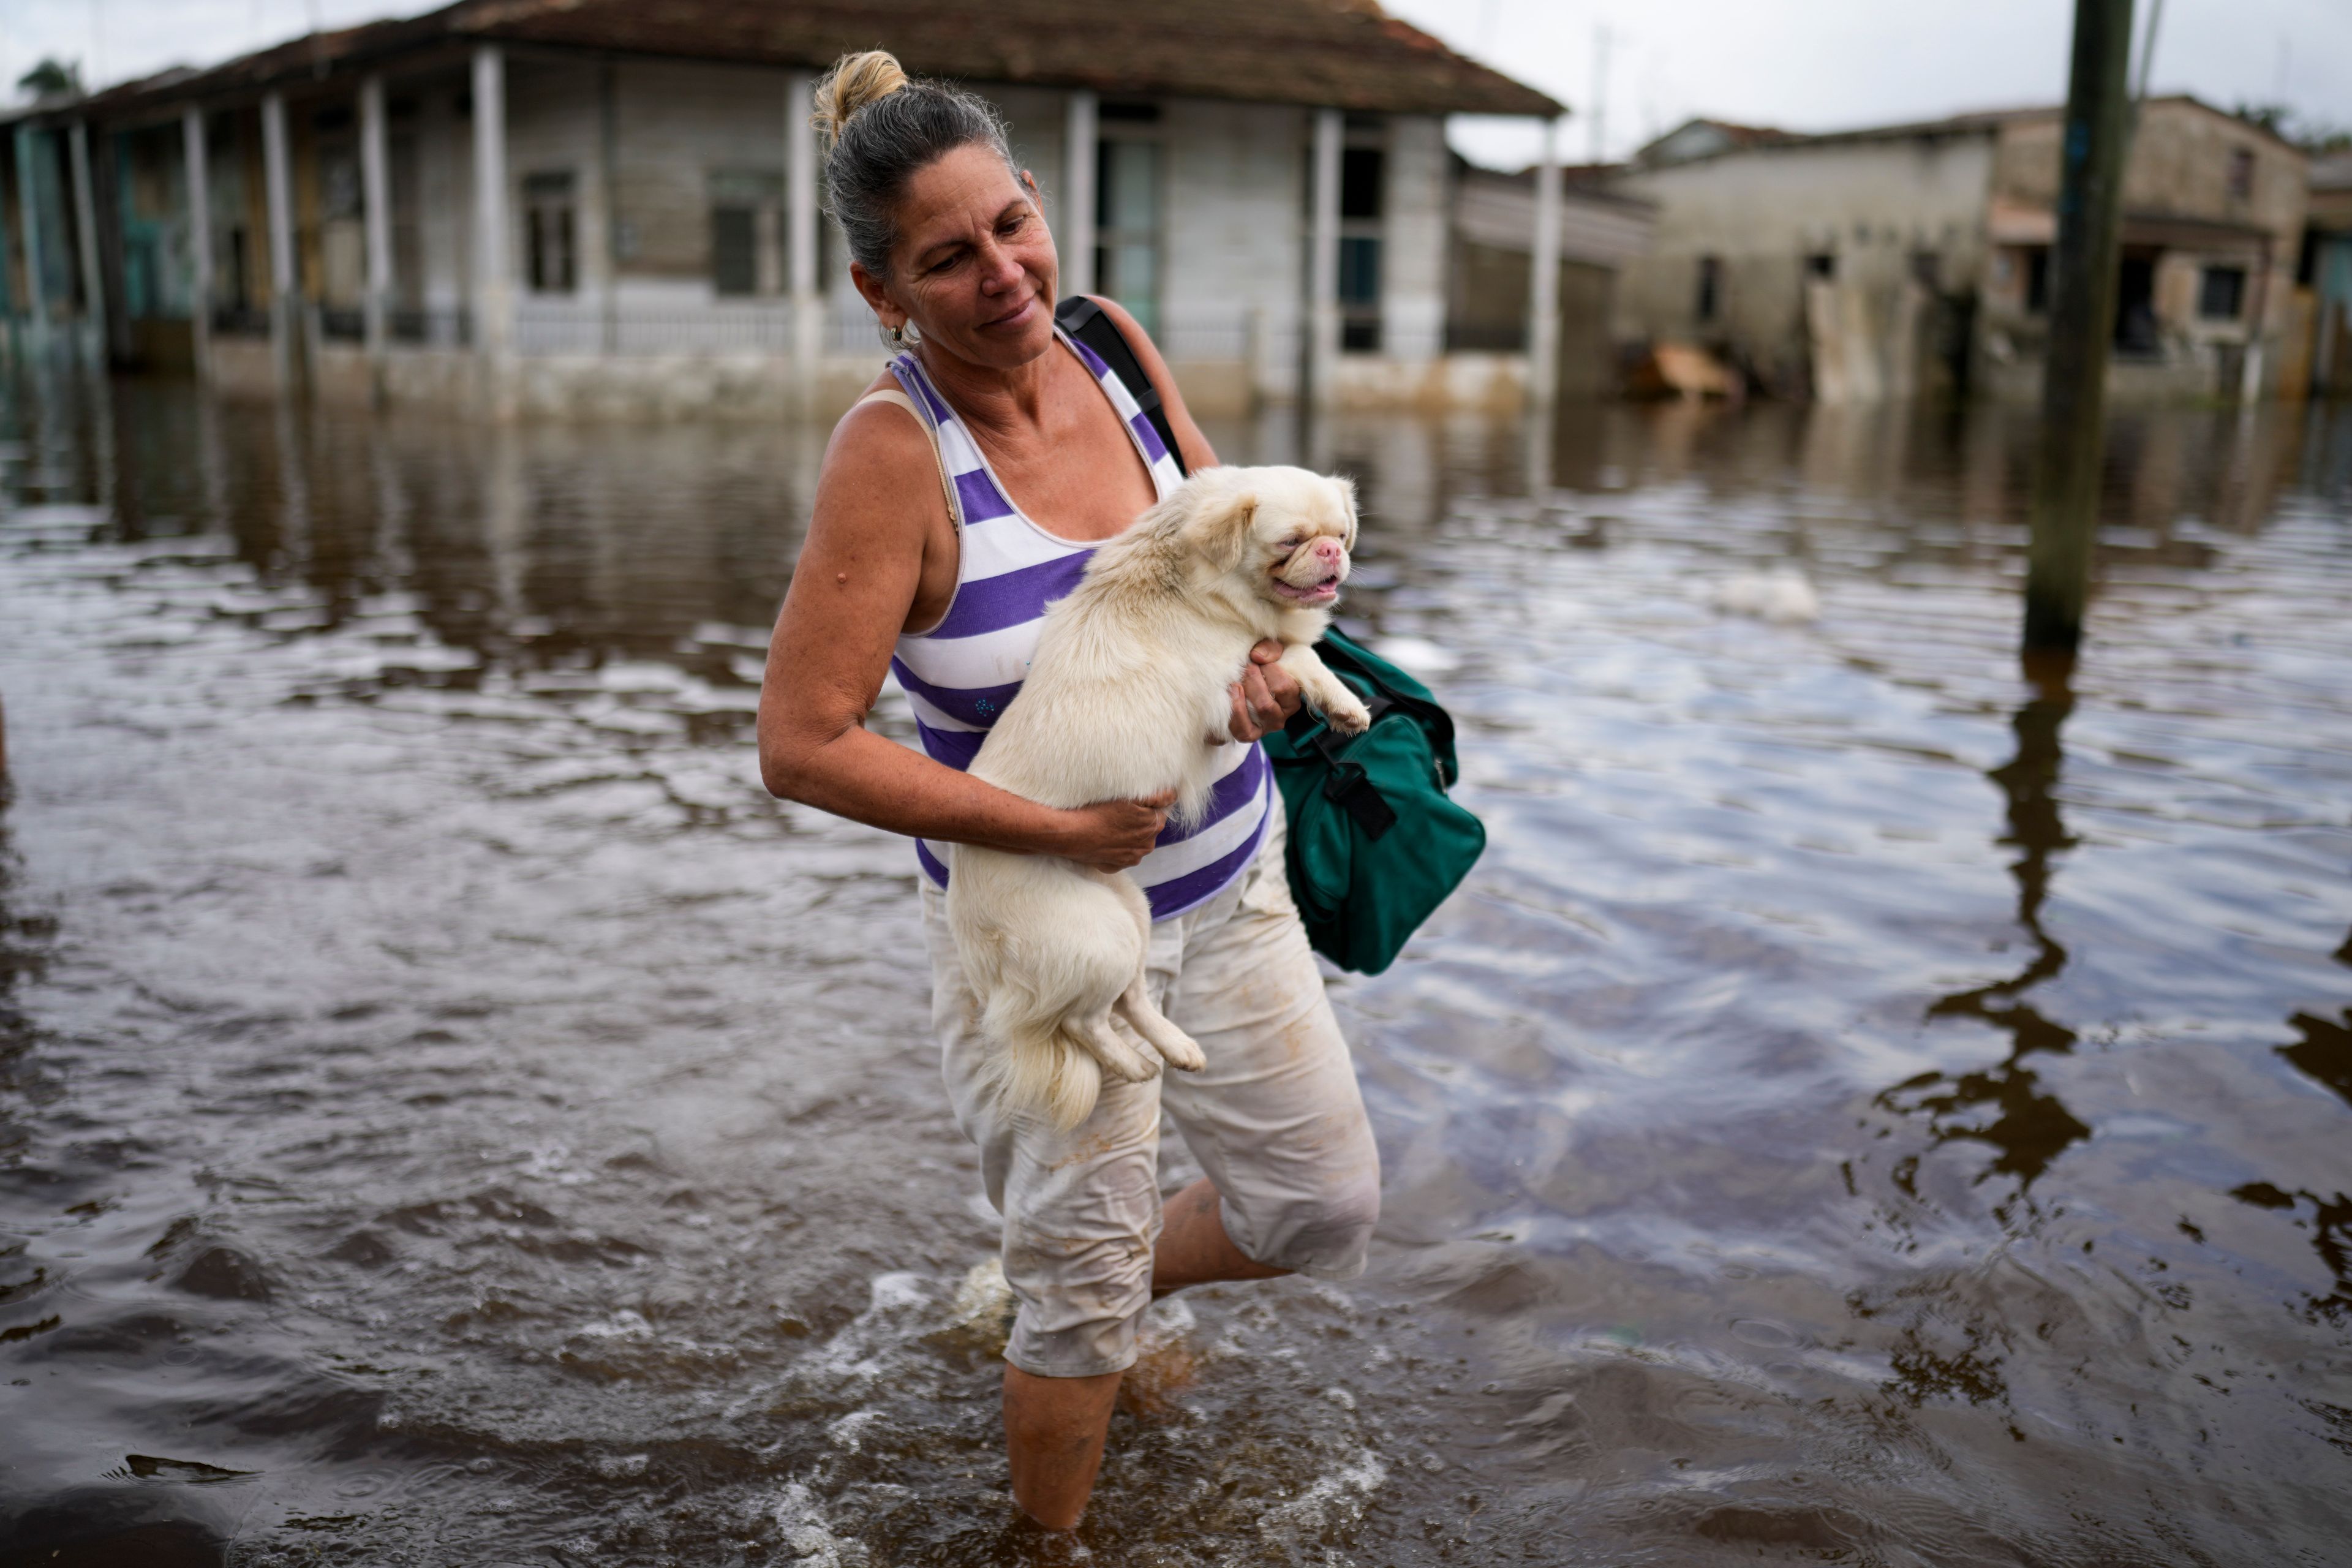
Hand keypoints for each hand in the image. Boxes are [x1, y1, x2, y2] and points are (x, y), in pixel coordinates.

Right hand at [1055, 790, 1176, 871]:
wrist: (1071, 833)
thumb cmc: (1098, 810)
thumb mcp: (1129, 797)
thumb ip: (1156, 796)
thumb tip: (1172, 795)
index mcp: (1152, 824)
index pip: (1162, 810)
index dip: (1151, 804)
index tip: (1137, 802)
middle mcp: (1147, 844)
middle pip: (1150, 827)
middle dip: (1142, 819)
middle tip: (1121, 812)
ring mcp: (1133, 857)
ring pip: (1138, 842)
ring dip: (1131, 834)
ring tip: (1112, 825)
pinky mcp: (1118, 865)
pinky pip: (1124, 854)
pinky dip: (1119, 847)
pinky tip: (1106, 838)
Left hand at [1222, 640, 1300, 743]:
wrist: (1247, 680)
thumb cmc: (1264, 665)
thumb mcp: (1274, 652)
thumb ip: (1270, 649)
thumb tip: (1256, 656)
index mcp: (1292, 699)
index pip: (1284, 687)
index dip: (1270, 670)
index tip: (1260, 660)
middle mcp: (1281, 717)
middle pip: (1266, 705)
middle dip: (1252, 681)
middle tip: (1246, 667)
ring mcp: (1265, 728)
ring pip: (1255, 716)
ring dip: (1243, 695)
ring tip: (1236, 681)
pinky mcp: (1248, 734)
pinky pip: (1242, 731)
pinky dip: (1234, 713)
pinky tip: (1230, 695)